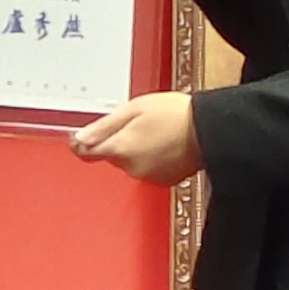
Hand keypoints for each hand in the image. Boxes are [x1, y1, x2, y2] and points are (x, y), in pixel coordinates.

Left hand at [71, 94, 203, 185]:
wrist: (208, 129)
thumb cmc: (176, 115)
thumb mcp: (133, 109)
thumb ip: (103, 126)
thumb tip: (79, 138)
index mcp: (120, 149)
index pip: (87, 153)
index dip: (82, 143)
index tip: (81, 137)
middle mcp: (131, 168)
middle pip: (111, 156)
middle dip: (118, 141)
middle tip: (136, 124)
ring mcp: (148, 176)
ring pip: (129, 163)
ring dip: (136, 150)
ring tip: (155, 132)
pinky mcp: (164, 180)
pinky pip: (147, 169)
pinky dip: (151, 158)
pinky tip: (164, 144)